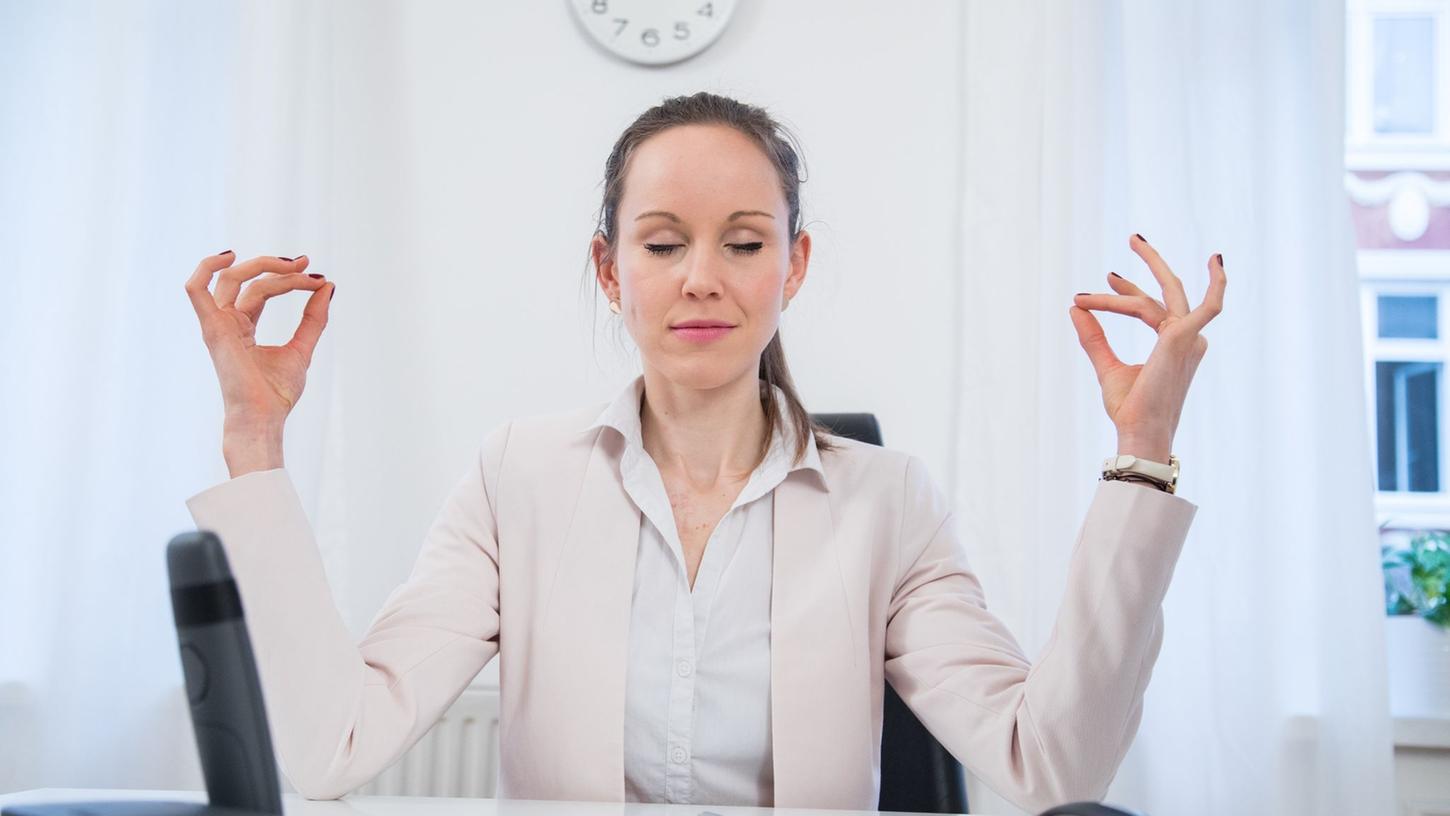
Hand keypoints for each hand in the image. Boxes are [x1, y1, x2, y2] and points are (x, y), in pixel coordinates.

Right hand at [185, 251, 334, 432]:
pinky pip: (196, 289)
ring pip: (234, 279)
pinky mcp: (212, 328)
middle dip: (281, 270)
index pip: (263, 290)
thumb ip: (313, 318)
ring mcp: (217, 324)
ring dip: (265, 267)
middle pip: (251, 281)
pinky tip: (229, 256)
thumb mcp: (302, 348)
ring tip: (295, 266)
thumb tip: (327, 286)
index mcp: (243, 327)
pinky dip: (206, 268)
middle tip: (307, 266)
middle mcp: (227, 322)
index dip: (290, 280)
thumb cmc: (277, 393)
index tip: (318, 279)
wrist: (264, 417)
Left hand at [1068, 234, 1225, 460]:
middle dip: (1150, 263)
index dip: (1121, 296)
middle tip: (1132, 238)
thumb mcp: (1107, 366)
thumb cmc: (1130, 408)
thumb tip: (1074, 308)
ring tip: (1119, 256)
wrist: (1138, 430)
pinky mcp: (1185, 339)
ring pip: (1158, 298)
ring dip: (1127, 287)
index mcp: (1173, 345)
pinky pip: (1207, 306)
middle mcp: (1186, 339)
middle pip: (1169, 290)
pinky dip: (1217, 284)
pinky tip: (1217, 262)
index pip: (1149, 308)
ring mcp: (1188, 338)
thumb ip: (1093, 337)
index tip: (1093, 290)